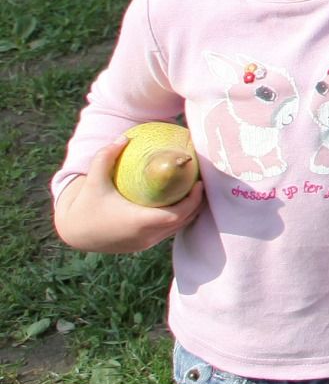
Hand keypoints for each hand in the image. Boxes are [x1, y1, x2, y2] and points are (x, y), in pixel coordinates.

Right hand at [52, 144, 206, 254]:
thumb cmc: (85, 205)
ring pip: (176, 229)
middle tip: (200, 182)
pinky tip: (180, 202)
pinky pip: (167, 232)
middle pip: (183, 221)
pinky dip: (177, 220)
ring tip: (194, 190)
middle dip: (196, 203)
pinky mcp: (141, 246)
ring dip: (189, 212)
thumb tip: (124, 137)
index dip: (193, 201)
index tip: (199, 183)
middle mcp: (145, 236)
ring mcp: (144, 243)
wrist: (73, 232)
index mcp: (138, 221)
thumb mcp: (93, 180)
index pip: (177, 215)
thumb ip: (106, 157)